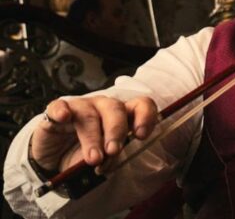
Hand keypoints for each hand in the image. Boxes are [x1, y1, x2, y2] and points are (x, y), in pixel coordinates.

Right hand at [30, 96, 158, 171]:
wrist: (55, 163)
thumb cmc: (86, 156)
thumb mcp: (105, 159)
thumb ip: (114, 156)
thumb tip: (116, 158)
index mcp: (122, 115)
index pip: (141, 105)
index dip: (145, 116)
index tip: (141, 135)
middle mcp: (103, 107)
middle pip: (116, 108)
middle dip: (116, 131)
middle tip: (113, 151)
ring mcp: (79, 107)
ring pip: (90, 114)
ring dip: (92, 137)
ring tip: (93, 159)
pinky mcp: (54, 113)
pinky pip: (58, 106)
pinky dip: (61, 111)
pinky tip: (63, 117)